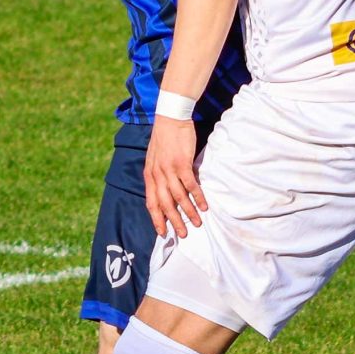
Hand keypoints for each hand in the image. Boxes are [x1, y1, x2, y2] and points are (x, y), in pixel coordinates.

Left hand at [145, 117, 206, 238]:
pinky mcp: (181, 164)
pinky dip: (198, 197)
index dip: (156, 219)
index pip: (151, 202)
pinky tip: (204, 206)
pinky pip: (190, 185)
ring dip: (188, 212)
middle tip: (182, 235)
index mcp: (149, 175)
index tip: (162, 232)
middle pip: (164, 204)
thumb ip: (158, 175)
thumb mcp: (155, 159)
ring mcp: (169, 170)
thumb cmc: (165, 138)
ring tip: (196, 223)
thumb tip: (166, 191)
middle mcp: (157, 175)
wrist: (170, 118)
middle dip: (173, 222)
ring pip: (178, 197)